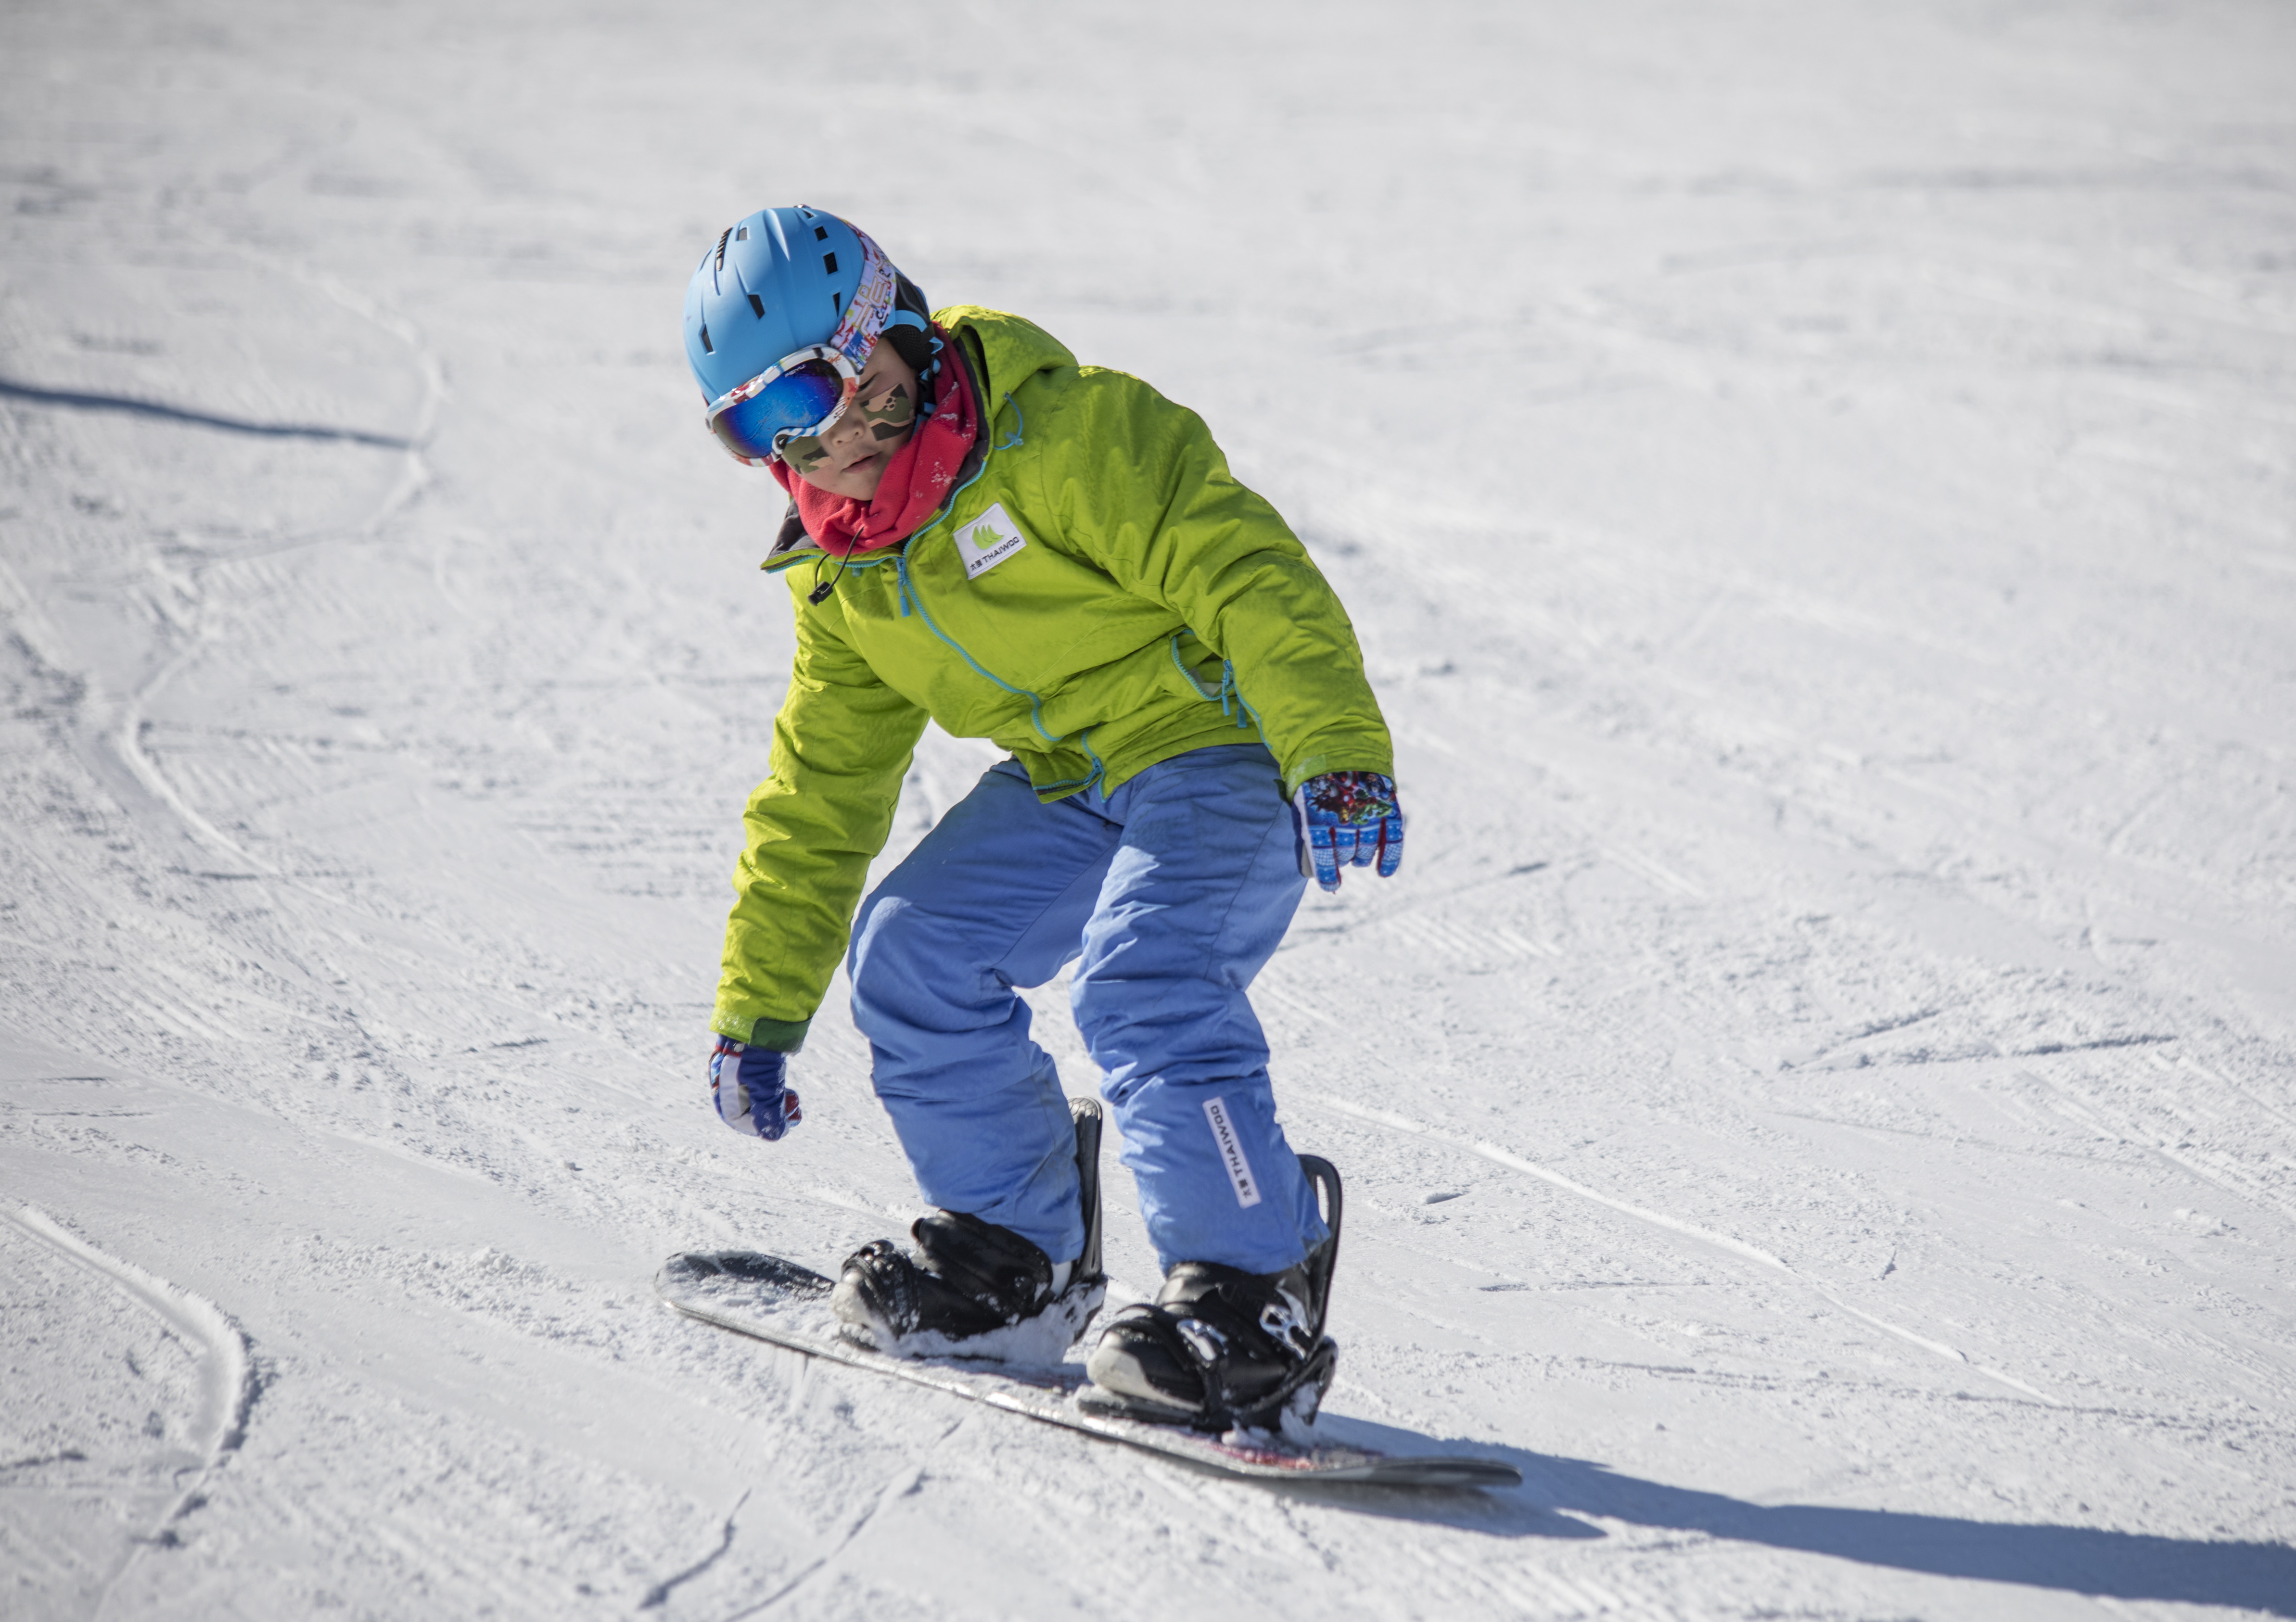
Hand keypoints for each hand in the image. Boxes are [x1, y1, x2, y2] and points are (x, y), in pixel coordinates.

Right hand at [710, 1036, 801, 1139]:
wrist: (763, 1007)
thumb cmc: (759, 1047)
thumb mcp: (765, 1082)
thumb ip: (769, 1111)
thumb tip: (774, 1136)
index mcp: (722, 1085)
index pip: (736, 1118)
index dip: (758, 1127)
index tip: (781, 1128)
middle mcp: (728, 1077)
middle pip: (747, 1107)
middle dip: (771, 1115)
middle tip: (794, 1114)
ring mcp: (740, 1066)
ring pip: (757, 1094)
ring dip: (776, 1103)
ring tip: (794, 1100)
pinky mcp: (754, 1056)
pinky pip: (762, 1081)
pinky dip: (775, 1089)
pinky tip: (788, 1088)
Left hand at [1290, 771, 1404, 892]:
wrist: (1339, 740)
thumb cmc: (1316, 779)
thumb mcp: (1303, 804)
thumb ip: (1306, 837)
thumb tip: (1308, 874)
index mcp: (1318, 813)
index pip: (1322, 855)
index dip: (1326, 874)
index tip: (1330, 885)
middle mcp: (1345, 815)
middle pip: (1344, 854)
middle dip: (1341, 859)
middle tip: (1340, 853)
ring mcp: (1368, 811)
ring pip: (1365, 851)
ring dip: (1360, 858)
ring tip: (1355, 854)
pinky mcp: (1387, 806)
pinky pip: (1392, 839)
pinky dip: (1389, 858)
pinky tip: (1384, 872)